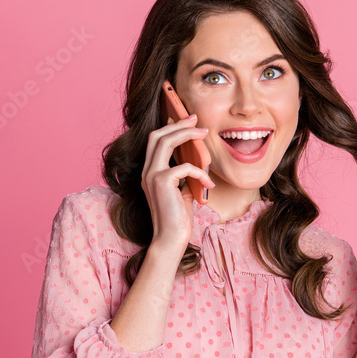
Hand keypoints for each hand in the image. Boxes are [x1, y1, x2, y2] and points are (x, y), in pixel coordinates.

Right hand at [141, 114, 215, 252]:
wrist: (171, 239)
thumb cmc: (178, 218)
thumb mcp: (183, 191)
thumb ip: (185, 175)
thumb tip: (198, 159)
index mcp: (150, 172)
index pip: (155, 141)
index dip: (169, 127)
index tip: (184, 118)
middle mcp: (147, 171)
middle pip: (157, 135)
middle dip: (177, 123)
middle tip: (195, 118)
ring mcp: (151, 176)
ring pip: (165, 142)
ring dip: (186, 134)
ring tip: (204, 132)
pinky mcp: (161, 183)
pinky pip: (184, 167)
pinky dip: (200, 172)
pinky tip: (209, 185)